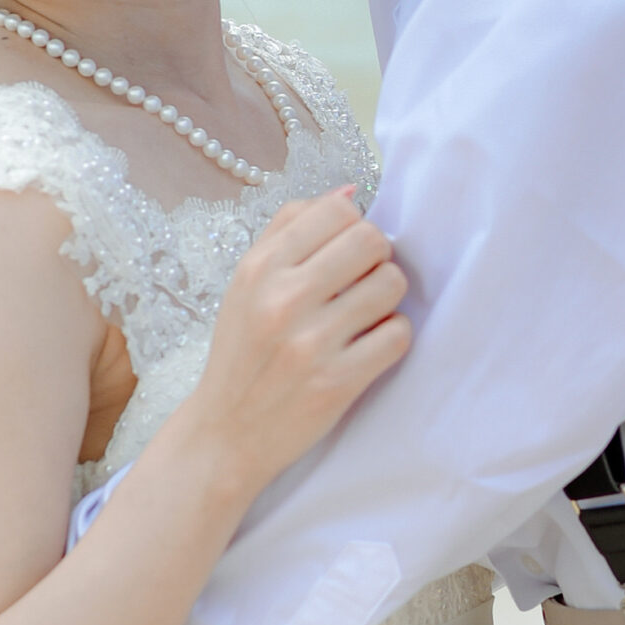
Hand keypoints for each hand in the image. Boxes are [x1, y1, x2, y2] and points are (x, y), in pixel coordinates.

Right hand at [187, 188, 410, 501]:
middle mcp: (282, 300)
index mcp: (259, 269)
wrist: (226, 433)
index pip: (337, 210)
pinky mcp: (337, 383)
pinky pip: (398, 335)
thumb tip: (349, 192)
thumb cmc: (242, 352)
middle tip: (363, 281)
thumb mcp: (246, 284)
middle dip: (377, 257)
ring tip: (366, 314)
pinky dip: (392, 337)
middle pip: (371, 241)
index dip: (354, 225)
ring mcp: (311, 343)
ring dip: (388, 298)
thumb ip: (290, 229)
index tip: (346, 249)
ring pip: (391, 285)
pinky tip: (369, 345)